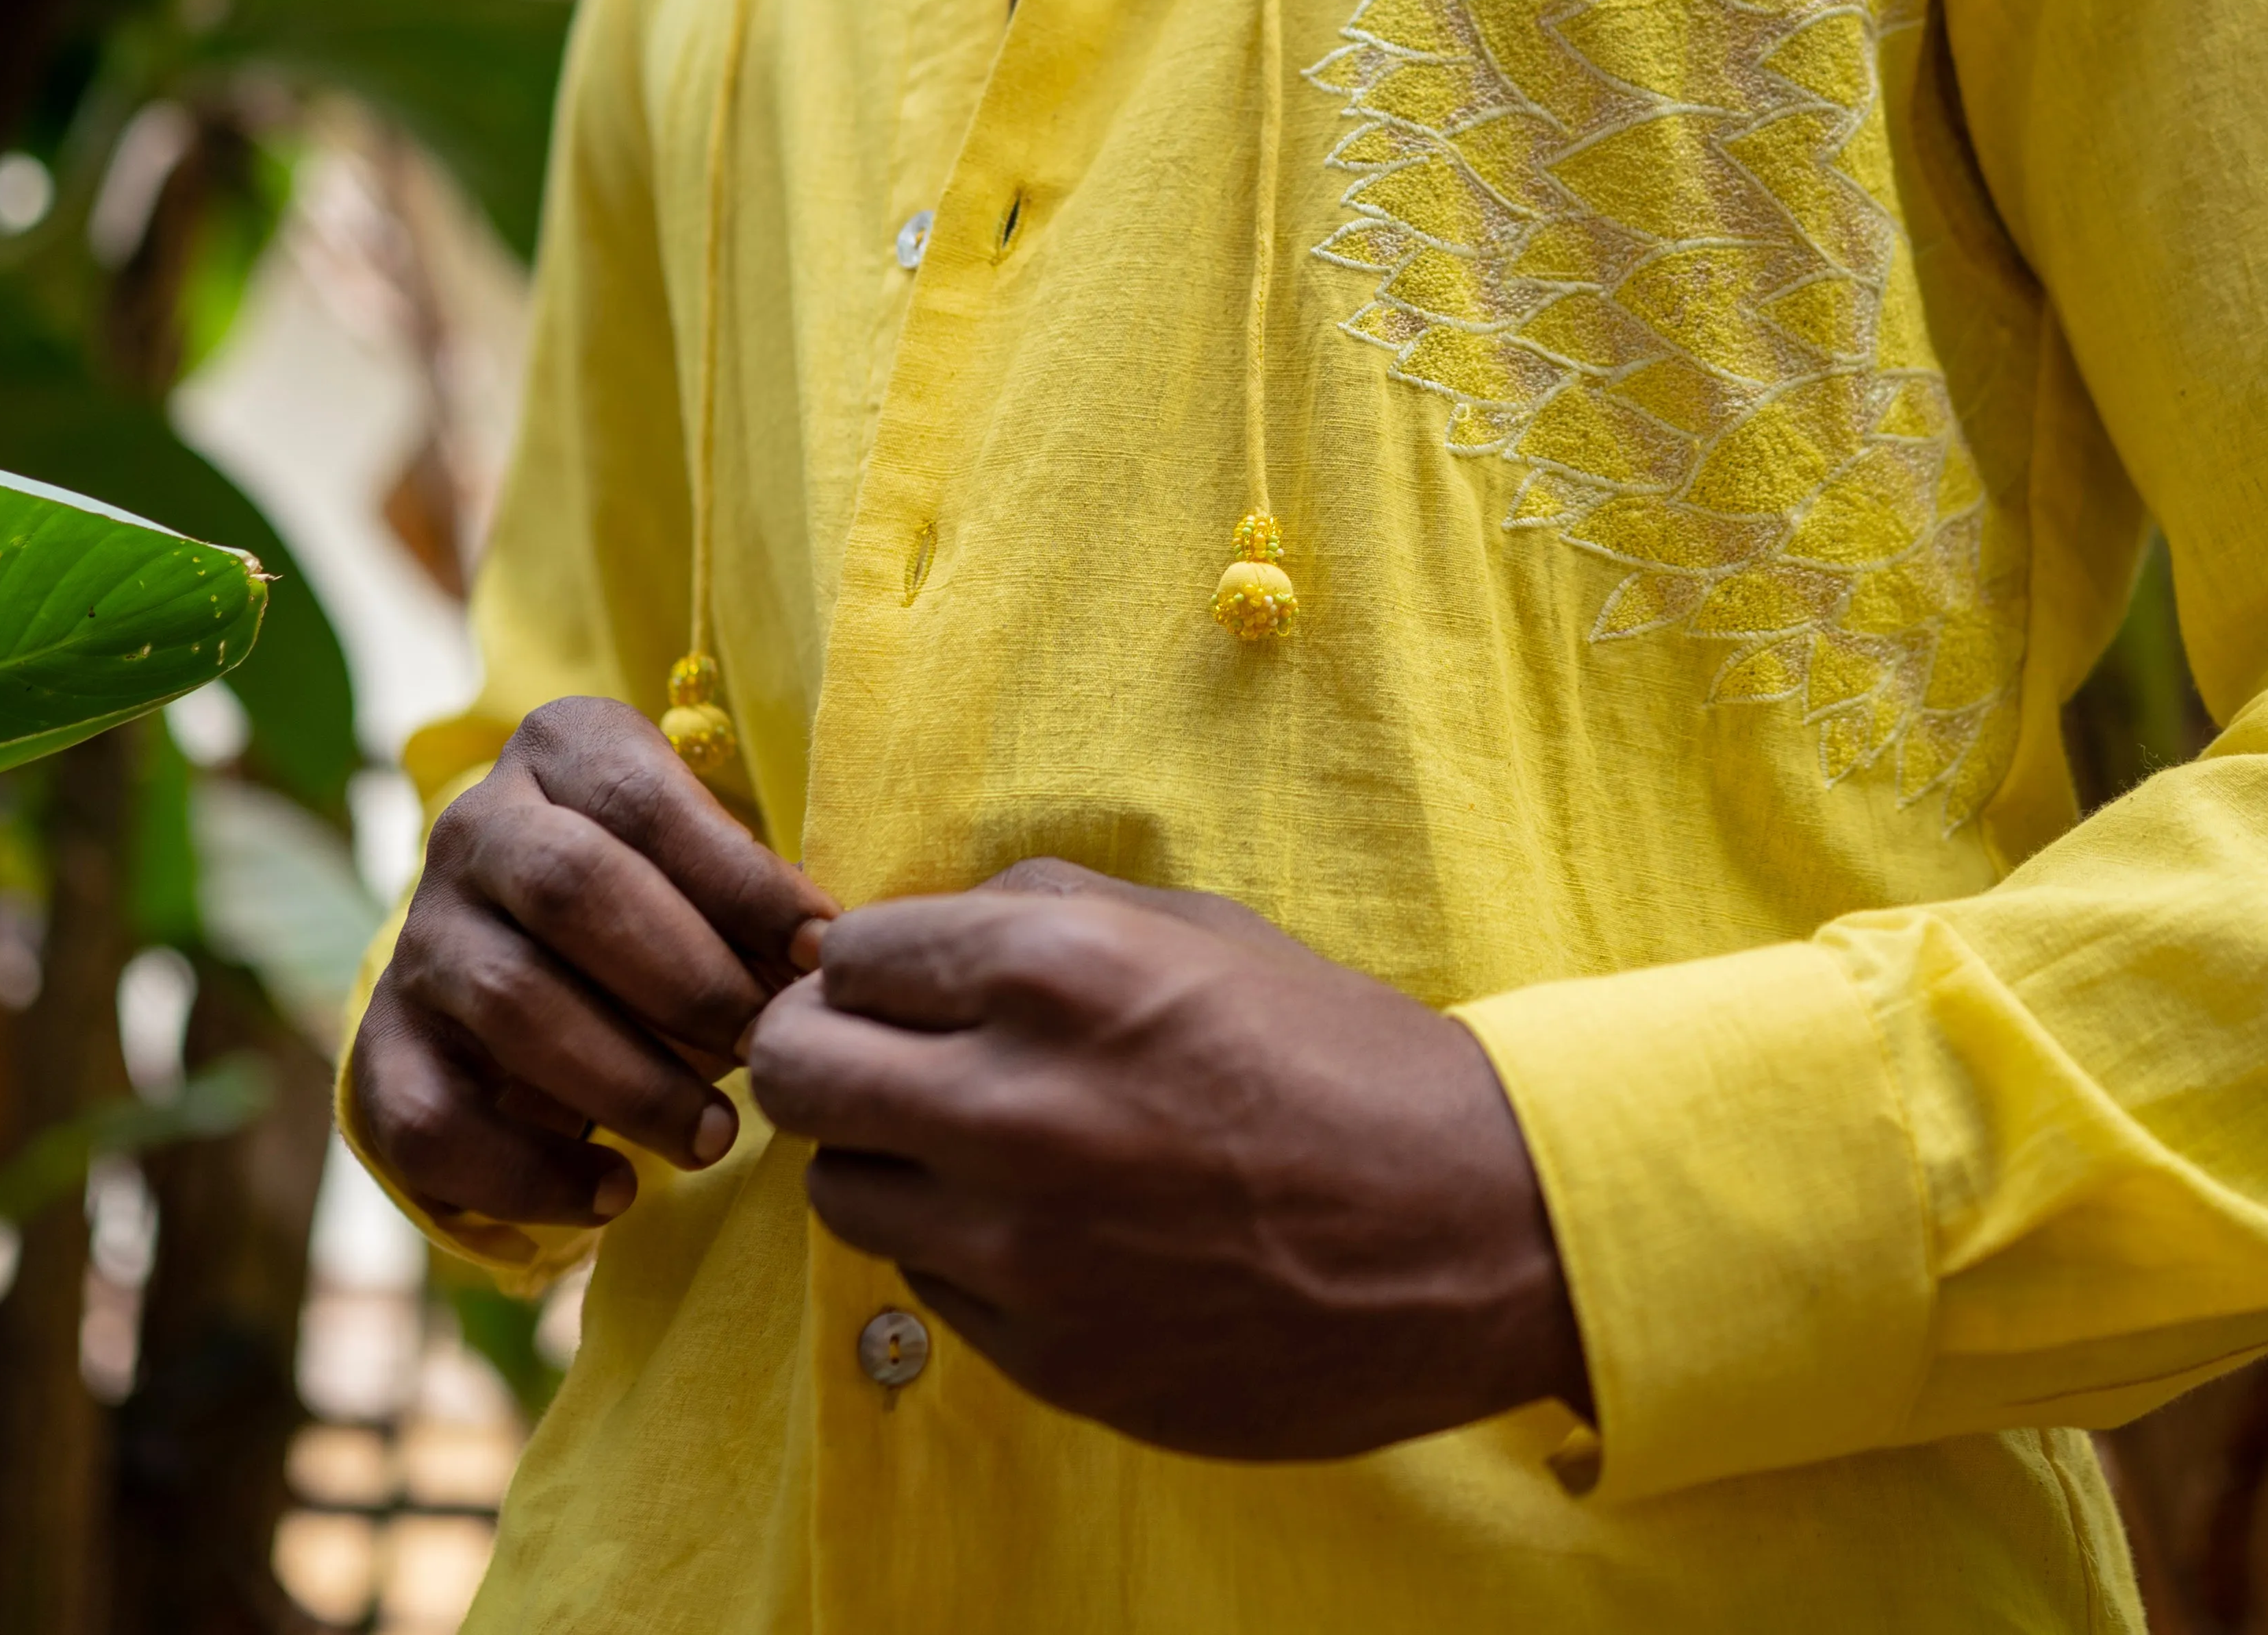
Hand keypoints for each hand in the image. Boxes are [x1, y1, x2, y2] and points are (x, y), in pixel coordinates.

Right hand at [352, 696, 834, 1230]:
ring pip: (510, 1002)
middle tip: (769, 1047)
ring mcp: (419, 937)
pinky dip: (528, 1171)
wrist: (518, 943)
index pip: (647, 801)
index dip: (741, 881)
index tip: (824, 953)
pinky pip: (433, 1118)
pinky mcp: (382, 1046)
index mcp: (559, 750)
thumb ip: (750, 890)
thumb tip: (826, 961)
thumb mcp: (700, 852)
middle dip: (687, 979)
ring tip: (716, 1135)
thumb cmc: (656, 889)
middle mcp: (473, 828)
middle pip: (571, 888)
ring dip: (628, 1080)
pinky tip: (614, 1194)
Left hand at [746, 857, 1589, 1458]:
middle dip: (819, 1051)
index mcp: (1060, 974)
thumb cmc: (1334, 1052)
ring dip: (884, 1157)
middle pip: (799, 1075)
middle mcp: (1020, 1108)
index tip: (891, 980)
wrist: (1468, 1224)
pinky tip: (1051, 1225)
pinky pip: (928, 1288)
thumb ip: (1039, 910)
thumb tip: (905, 933)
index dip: (865, 964)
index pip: (852, 956)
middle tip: (868, 1055)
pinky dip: (960, 1249)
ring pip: (839, 1191)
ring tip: (972, 1144)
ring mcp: (1025, 1250)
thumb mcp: (1196, 925)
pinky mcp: (1047, 1357)